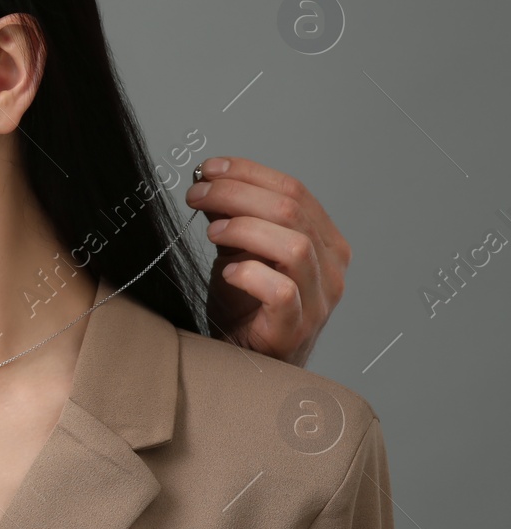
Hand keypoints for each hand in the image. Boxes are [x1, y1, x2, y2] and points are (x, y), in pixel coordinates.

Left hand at [186, 157, 350, 367]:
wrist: (247, 359)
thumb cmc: (247, 306)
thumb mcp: (239, 251)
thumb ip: (232, 217)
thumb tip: (209, 179)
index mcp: (324, 240)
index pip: (294, 190)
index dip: (248, 173)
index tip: (209, 169)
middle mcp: (331, 266)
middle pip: (290, 210)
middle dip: (235, 194)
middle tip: (197, 195)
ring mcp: (319, 299)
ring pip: (293, 245)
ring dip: (244, 229)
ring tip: (212, 233)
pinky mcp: (297, 327)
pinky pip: (282, 291)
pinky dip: (251, 274)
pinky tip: (228, 273)